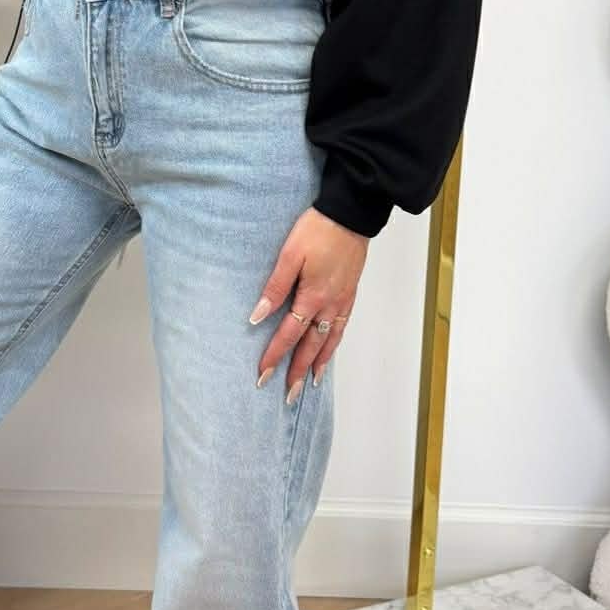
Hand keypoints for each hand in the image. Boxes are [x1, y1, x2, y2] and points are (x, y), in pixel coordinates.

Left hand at [249, 207, 368, 402]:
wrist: (351, 214)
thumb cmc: (318, 229)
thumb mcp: (289, 254)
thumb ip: (274, 287)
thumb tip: (257, 316)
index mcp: (311, 297)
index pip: (289, 335)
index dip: (275, 356)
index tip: (263, 375)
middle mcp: (329, 305)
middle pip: (311, 346)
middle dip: (297, 371)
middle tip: (288, 395)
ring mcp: (343, 300)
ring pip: (330, 340)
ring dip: (318, 363)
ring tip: (309, 382)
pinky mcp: (350, 292)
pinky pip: (342, 326)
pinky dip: (335, 344)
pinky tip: (330, 349)